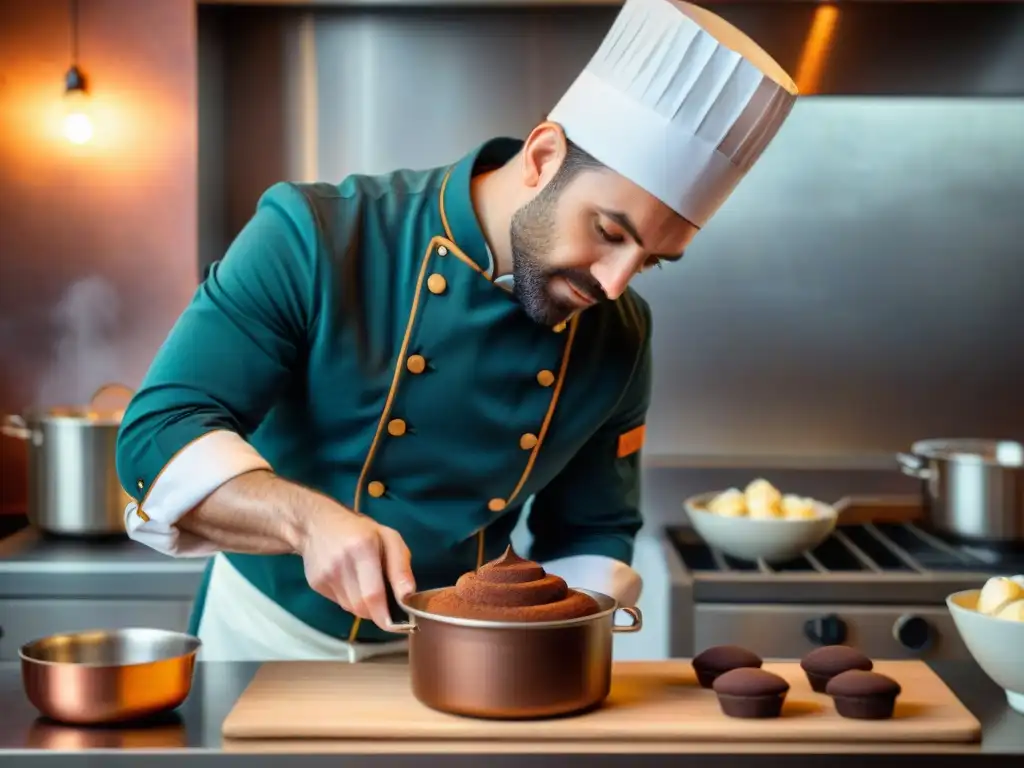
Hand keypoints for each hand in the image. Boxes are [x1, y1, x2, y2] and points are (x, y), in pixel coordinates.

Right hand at [297, 503, 415, 631]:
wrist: (317, 524)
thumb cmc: (361, 530)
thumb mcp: (389, 538)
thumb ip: (400, 567)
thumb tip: (408, 596)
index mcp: (362, 549)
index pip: (373, 594)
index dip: (385, 616)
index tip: (398, 626)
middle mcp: (340, 564)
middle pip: (361, 606)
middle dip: (378, 613)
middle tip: (388, 607)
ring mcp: (325, 576)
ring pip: (351, 608)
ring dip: (365, 607)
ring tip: (368, 587)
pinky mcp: (315, 584)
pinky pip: (340, 603)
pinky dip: (351, 600)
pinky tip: (352, 584)